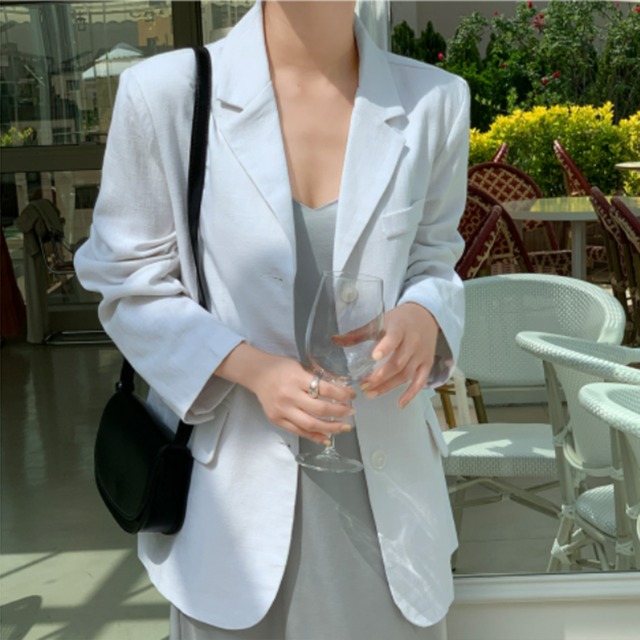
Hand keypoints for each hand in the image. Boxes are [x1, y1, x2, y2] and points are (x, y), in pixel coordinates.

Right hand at [218, 344, 355, 444]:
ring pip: (310, 424)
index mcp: (296, 379)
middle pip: (319, 409)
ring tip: (344, 427)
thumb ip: (315, 379)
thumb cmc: (281, 368)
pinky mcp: (277, 420)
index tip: (352, 396)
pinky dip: (314, 436)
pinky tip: (327, 438)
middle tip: (351, 411)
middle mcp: (289, 396)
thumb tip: (339, 391)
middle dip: (339, 412)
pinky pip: (298, 431)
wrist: (256, 374)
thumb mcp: (299, 366)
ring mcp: (282, 410)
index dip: (341, 394)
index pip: (324, 389)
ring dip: (331, 427)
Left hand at [360, 303, 438, 408]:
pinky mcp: (427, 364)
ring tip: (371, 394)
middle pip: (398, 363)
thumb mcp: (380, 322)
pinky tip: (400, 404)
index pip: (393, 338)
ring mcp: (421, 354)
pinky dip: (411, 394)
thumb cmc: (399, 320)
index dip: (384, 348)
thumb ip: (358, 334)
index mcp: (399, 328)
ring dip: (388, 386)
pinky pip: (420, 381)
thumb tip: (334, 340)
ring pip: (406, 374)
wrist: (426, 316)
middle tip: (363, 386)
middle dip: (380, 376)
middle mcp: (413, 342)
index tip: (373, 357)